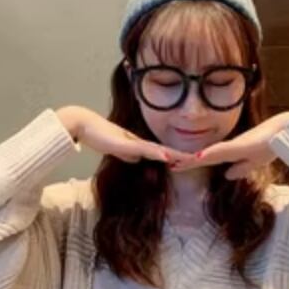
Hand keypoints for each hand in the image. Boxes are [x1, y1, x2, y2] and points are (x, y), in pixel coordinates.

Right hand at [56, 105, 190, 164]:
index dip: (179, 158)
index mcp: (141, 145)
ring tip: (192, 159)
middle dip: (184, 156)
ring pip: (161, 150)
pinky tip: (168, 158)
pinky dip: (158, 154)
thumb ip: (129, 154)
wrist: (85, 126)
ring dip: (176, 155)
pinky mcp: (127, 144)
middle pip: (168, 151)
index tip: (193, 162)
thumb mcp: (118, 150)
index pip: (164, 153)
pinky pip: (145, 150)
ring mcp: (135, 142)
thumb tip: (138, 160)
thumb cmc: (100, 137)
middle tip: (203, 159)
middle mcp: (142, 143)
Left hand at [171, 111, 288, 179]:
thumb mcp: (253, 162)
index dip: (189, 163)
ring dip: (192, 159)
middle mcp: (227, 148)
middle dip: (184, 161)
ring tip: (174, 162)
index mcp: (229, 153)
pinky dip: (209, 155)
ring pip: (207, 154)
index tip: (174, 166)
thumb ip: (240, 168)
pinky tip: (198, 157)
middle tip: (166, 163)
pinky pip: (221, 151)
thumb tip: (227, 175)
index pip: (205, 159)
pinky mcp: (240, 145)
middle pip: (202, 156)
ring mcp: (233, 146)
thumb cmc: (271, 144)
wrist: (286, 132)